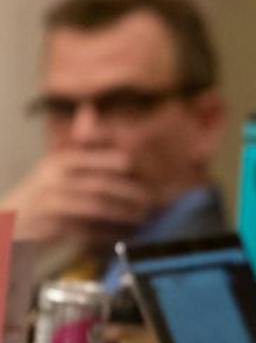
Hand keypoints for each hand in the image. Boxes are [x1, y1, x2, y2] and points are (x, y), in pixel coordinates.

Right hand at [0, 148, 154, 244]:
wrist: (14, 219)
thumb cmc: (46, 189)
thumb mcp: (59, 162)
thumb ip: (81, 141)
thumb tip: (89, 108)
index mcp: (60, 159)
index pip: (93, 157)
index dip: (119, 164)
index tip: (144, 171)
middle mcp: (54, 178)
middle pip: (100, 184)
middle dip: (130, 193)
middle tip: (154, 200)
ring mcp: (51, 203)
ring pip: (96, 207)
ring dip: (124, 212)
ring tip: (144, 216)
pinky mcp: (51, 226)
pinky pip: (87, 229)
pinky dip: (110, 232)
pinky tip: (127, 234)